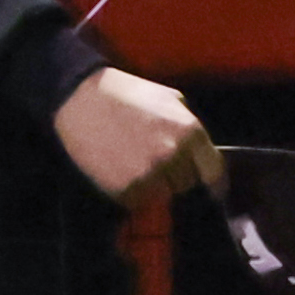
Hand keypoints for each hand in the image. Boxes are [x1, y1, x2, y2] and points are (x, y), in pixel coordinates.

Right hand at [51, 67, 217, 202]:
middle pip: (186, 184)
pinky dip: (131, 191)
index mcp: (189, 132)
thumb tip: (201, 153)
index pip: (213, 172)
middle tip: (154, 161)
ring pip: (162, 194)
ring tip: (134, 162)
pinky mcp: (125, 188)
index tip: (209, 189)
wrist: (80, 98)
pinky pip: (137, 200)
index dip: (212, 182)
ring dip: (153, 184)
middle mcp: (173, 155)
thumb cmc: (126, 93)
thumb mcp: (169, 99)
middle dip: (175, 176)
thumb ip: (188, 127)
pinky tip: (119, 169)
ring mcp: (149, 173)